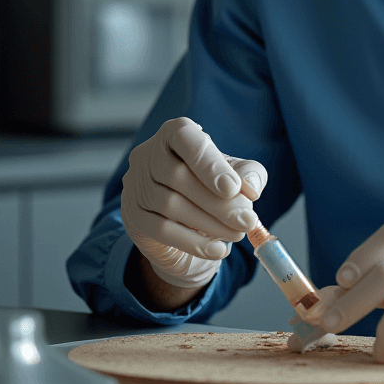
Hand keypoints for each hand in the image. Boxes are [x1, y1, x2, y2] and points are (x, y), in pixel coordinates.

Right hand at [120, 117, 267, 288]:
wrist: (188, 226)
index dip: (208, 164)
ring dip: (210, 223)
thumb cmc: (214, 188)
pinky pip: (162, 231)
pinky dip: (194, 243)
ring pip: (170, 205)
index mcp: (174, 133)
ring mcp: (135, 185)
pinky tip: (218, 249)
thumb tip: (250, 187)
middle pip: (178, 176)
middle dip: (218, 202)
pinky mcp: (132, 216)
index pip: (184, 137)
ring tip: (238, 234)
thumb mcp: (238, 176)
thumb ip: (249, 175)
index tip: (233, 188)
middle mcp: (148, 154)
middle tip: (247, 220)